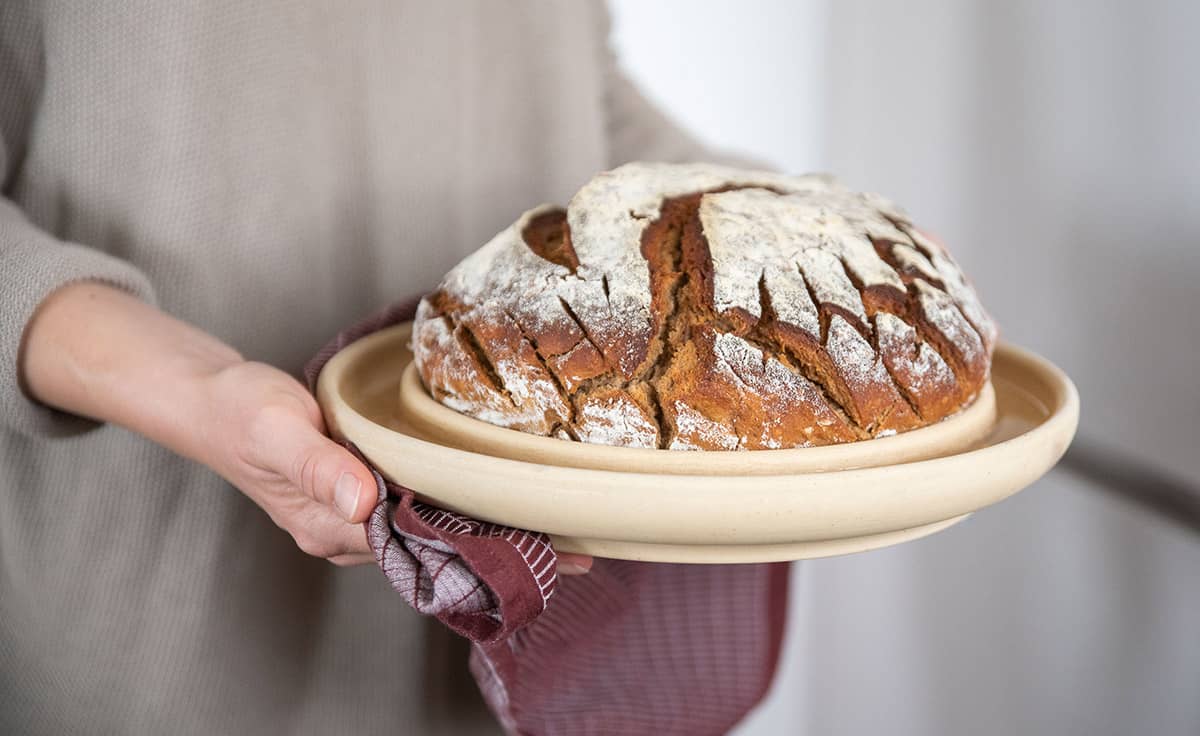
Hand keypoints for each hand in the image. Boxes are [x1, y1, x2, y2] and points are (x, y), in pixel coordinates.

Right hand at [21, 282, 592, 571]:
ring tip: (561, 528)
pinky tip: (499, 496)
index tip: (548, 549)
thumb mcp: (278, 429)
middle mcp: (352, 530)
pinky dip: (464, 503)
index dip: (487, 549)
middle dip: (509, 548)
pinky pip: (421, 505)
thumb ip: (320, 466)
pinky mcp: (363, 489)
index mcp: (335, 526)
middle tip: (584, 547)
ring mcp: (359, 513)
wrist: (213, 399)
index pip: (425, 546)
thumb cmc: (242, 411)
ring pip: (436, 528)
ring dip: (493, 527)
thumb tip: (364, 503)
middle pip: (440, 546)